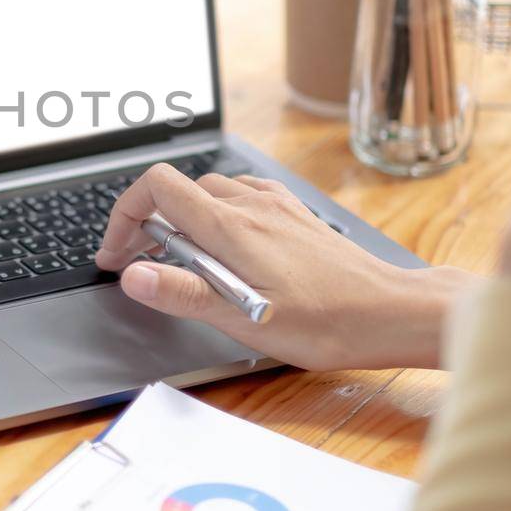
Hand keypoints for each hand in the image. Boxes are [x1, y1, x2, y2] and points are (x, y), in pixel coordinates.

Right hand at [95, 164, 475, 369]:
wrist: (392, 312)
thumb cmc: (328, 322)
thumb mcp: (246, 320)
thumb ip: (185, 294)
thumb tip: (134, 276)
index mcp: (232, 227)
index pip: (157, 187)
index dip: (125, 214)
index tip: (118, 254)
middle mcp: (252, 205)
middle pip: (179, 191)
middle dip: (150, 224)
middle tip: (144, 267)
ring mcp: (276, 207)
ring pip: (211, 192)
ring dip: (184, 220)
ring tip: (184, 262)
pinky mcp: (294, 216)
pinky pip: (244, 197)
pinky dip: (220, 215)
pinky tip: (231, 248)